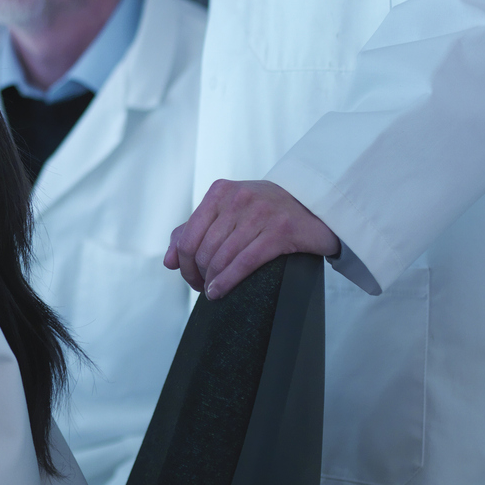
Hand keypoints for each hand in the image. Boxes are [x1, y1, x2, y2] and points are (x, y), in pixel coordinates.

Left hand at [166, 179, 339, 299]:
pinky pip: (245, 262)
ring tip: (213, 292)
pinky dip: (228, 281)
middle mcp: (238, 199)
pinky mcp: (281, 231)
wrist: (314, 204)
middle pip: (203, 250)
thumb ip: (194, 231)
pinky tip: (220, 292)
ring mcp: (260, 213)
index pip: (187, 236)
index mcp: (220, 192)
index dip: (184, 264)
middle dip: (198, 275)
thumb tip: (169, 262)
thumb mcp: (228, 212)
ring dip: (213, 281)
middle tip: (203, 288)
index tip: (190, 278)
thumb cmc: (266, 211)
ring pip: (222, 257)